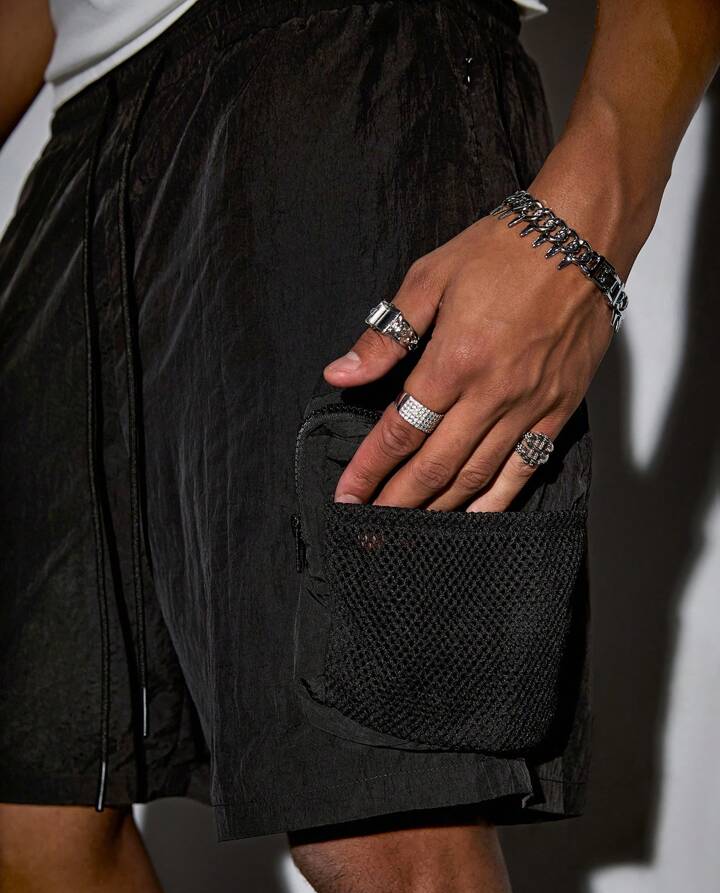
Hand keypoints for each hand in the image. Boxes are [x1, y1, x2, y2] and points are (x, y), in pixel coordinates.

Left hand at [324, 209, 615, 511]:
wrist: (581, 235)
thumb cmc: (505, 250)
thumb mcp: (430, 278)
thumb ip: (385, 336)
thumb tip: (342, 372)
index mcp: (454, 360)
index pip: (401, 431)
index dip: (369, 469)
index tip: (346, 494)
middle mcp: (491, 393)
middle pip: (434, 466)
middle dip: (396, 501)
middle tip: (368, 526)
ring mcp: (529, 406)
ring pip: (477, 476)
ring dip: (439, 508)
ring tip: (410, 529)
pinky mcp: (558, 409)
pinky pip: (524, 468)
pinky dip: (496, 500)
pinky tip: (473, 518)